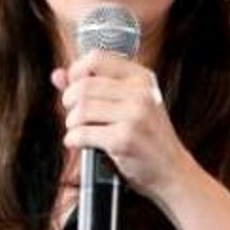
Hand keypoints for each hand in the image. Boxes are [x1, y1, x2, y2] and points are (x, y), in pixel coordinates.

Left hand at [52, 51, 196, 203]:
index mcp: (142, 78)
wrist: (172, 171)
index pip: (96, 58)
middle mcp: (141, 92)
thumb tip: (57, 75)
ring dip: (71, 123)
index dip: (76, 71)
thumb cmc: (147, 138)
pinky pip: (83, 133)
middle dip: (69, 101)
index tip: (74, 88)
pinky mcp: (125, 139)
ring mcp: (135, 115)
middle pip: (84, 85)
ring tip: (79, 130)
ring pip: (81, 109)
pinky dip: (73, 139)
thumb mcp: (128, 105)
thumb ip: (93, 87)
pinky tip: (79, 143)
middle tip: (74, 115)